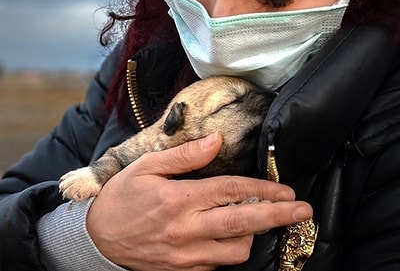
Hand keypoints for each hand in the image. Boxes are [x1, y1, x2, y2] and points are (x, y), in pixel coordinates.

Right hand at [86, 132, 312, 270]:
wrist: (97, 240)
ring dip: (252, 234)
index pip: (231, 191)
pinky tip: (228, 236)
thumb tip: (217, 140)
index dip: (264, 189)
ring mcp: (186, 254)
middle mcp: (186, 229)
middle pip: (243, 223)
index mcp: (179, 199)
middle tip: (303, 211)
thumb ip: (185, 155)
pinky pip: (219, 264)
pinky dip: (229, 249)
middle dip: (278, 216)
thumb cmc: (122, 198)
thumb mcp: (147, 167)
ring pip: (236, 250)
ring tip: (256, 220)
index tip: (287, 190)